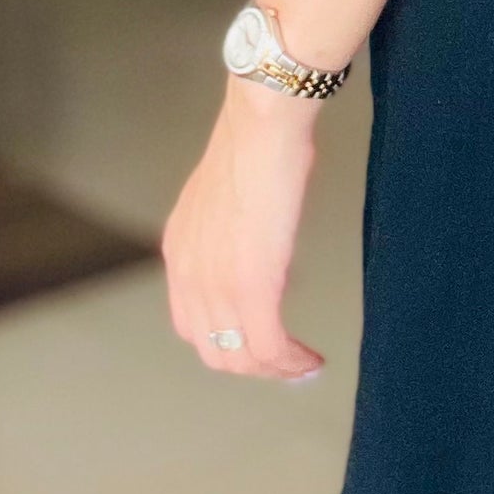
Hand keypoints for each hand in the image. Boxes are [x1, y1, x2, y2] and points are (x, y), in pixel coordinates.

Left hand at [162, 76, 325, 379]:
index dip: (228, 340)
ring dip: (275, 370)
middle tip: (289, 363)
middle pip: (213, 350)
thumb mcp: (230, 189)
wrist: (263, 122)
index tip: (263, 341)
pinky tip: (312, 360)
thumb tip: (261, 232)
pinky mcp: (253, 285)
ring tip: (304, 366)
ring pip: (241, 357)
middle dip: (253, 365)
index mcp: (181, 249)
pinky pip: (269, 345)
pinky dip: (291, 362)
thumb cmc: (259, 139)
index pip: (191, 323)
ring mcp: (218, 283)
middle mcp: (189, 274)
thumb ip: (234, 221)